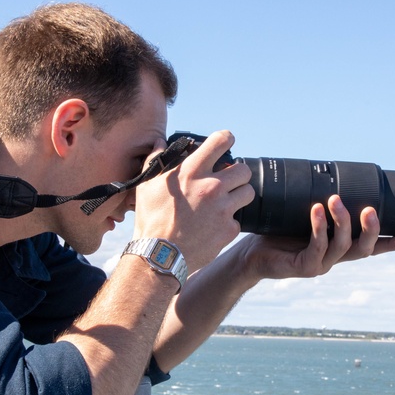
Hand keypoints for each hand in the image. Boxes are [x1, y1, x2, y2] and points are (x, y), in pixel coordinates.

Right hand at [133, 130, 253, 271]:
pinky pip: (238, 220)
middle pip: (244, 169)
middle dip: (237, 173)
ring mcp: (223, 209)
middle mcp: (212, 187)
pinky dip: (228, 222)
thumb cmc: (151, 219)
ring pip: (248, 192)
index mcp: (192, 171)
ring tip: (226, 201)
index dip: (227, 139)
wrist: (159, 255)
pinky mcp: (229, 229)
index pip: (221, 141)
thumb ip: (156, 160)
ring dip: (239, 195)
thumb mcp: (147, 185)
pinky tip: (215, 226)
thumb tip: (159, 142)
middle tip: (228, 180)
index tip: (227, 143)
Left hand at [234, 195, 394, 281]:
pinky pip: (317, 246)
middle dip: (370, 229)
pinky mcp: (304, 267)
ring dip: (342, 222)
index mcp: (337, 248)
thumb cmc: (276, 234)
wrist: (250, 254)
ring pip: (342, 246)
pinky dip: (318, 227)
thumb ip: (319, 206)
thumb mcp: (301, 217)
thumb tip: (330, 179)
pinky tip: (316, 211)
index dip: (388, 243)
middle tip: (370, 209)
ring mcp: (320, 264)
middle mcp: (333, 258)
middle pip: (363, 249)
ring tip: (335, 200)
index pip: (369, 247)